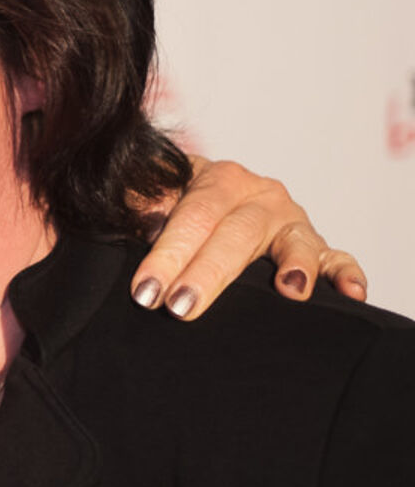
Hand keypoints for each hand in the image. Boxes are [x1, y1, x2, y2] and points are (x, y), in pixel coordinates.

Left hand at [132, 158, 366, 320]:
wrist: (210, 197)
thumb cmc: (171, 204)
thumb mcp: (150, 197)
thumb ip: (137, 204)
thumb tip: (135, 221)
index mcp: (217, 179)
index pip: (192, 216)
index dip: (167, 254)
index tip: (145, 292)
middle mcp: (259, 195)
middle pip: (236, 234)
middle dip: (208, 273)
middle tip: (181, 308)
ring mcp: (290, 221)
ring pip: (292, 243)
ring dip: (292, 267)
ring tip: (289, 291)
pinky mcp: (315, 246)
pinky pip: (336, 257)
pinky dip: (346, 272)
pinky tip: (351, 293)